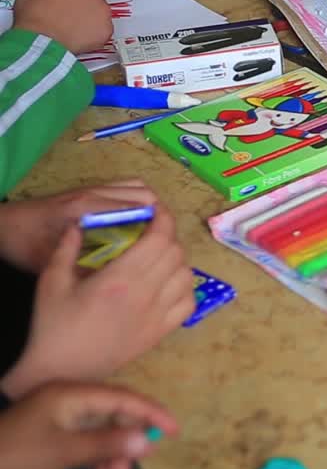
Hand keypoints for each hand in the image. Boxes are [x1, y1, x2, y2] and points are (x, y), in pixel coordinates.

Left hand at [0, 181, 157, 273]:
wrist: (5, 226)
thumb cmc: (27, 246)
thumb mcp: (53, 266)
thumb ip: (86, 271)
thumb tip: (122, 281)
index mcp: (87, 210)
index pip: (137, 209)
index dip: (159, 226)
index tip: (168, 248)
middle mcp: (95, 194)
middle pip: (146, 196)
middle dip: (161, 219)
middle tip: (165, 246)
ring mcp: (95, 188)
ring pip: (141, 188)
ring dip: (154, 208)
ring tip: (157, 234)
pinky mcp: (93, 188)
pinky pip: (130, 187)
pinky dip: (142, 201)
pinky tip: (141, 223)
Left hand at [0, 381, 176, 468]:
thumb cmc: (17, 455)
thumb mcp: (65, 451)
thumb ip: (108, 444)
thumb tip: (149, 441)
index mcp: (72, 394)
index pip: (123, 398)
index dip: (152, 412)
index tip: (175, 430)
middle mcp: (69, 401)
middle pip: (114, 415)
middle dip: (129, 440)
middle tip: (138, 464)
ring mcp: (61, 419)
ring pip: (102, 432)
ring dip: (114, 454)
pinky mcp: (54, 437)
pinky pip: (88, 442)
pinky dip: (98, 458)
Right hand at [1, 204, 193, 398]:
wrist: (61, 370)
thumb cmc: (53, 325)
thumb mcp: (51, 281)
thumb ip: (66, 248)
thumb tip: (80, 224)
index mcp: (119, 279)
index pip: (159, 239)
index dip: (164, 219)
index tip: (157, 211)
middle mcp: (144, 295)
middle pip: (176, 253)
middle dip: (168, 236)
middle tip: (152, 233)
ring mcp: (157, 316)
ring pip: (187, 276)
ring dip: (177, 261)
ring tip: (159, 258)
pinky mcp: (160, 333)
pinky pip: (188, 303)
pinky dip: (185, 288)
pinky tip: (168, 285)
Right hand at [12, 0, 112, 53]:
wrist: (41, 40)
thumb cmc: (35, 11)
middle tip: (64, 7)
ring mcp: (104, 12)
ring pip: (98, 8)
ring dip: (88, 12)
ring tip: (69, 22)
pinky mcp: (107, 30)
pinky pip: (101, 27)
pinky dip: (92, 29)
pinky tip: (76, 32)